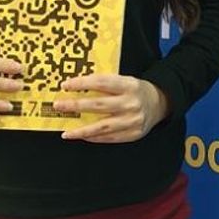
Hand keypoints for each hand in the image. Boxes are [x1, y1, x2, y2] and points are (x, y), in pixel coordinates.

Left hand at [54, 74, 169, 142]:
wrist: (159, 103)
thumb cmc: (135, 91)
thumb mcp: (125, 80)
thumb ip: (105, 84)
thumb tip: (76, 87)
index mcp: (129, 85)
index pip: (102, 82)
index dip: (82, 83)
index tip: (66, 85)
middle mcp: (131, 103)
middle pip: (99, 105)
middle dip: (76, 106)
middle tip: (59, 106)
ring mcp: (132, 120)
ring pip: (102, 127)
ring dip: (81, 130)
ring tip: (66, 132)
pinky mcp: (133, 134)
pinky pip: (109, 138)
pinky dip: (94, 138)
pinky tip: (82, 136)